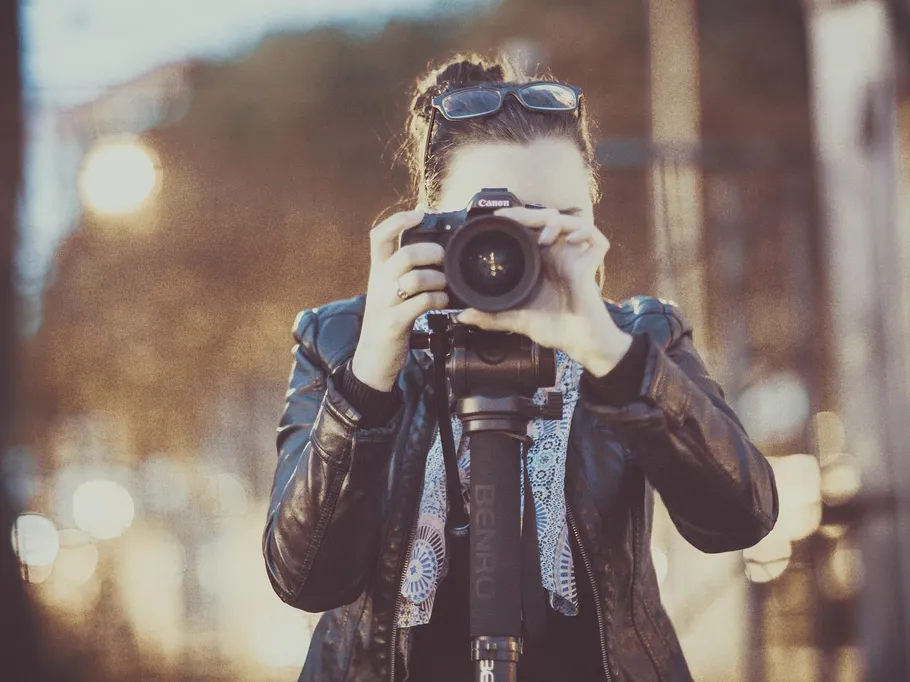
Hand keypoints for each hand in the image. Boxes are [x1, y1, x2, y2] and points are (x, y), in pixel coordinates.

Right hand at [351, 209, 448, 391]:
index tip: (420, 215)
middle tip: (443, 259)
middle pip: (404, 254)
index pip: (379, 235)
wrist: (372, 358)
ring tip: (444, 286)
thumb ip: (405, 271)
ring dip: (437, 280)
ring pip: (413, 279)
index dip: (399, 220)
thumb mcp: (390, 291)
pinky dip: (437, 300)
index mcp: (377, 271)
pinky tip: (442, 303)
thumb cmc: (389, 320)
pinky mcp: (393, 323)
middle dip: (430, 253)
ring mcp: (385, 303)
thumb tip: (436, 252)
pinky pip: (420, 304)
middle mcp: (378, 283)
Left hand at [455, 206, 631, 375]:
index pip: (529, 230)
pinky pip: (595, 238)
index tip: (498, 217)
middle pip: (547, 220)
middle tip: (512, 217)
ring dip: (555, 222)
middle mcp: (557, 255)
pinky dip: (585, 231)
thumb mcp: (517, 319)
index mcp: (540, 262)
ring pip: (570, 222)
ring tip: (544, 236)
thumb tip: (462, 316)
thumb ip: (491, 317)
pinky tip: (572, 239)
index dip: (517, 218)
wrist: (578, 342)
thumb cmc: (554, 329)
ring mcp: (575, 257)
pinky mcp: (591, 264)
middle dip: (530, 214)